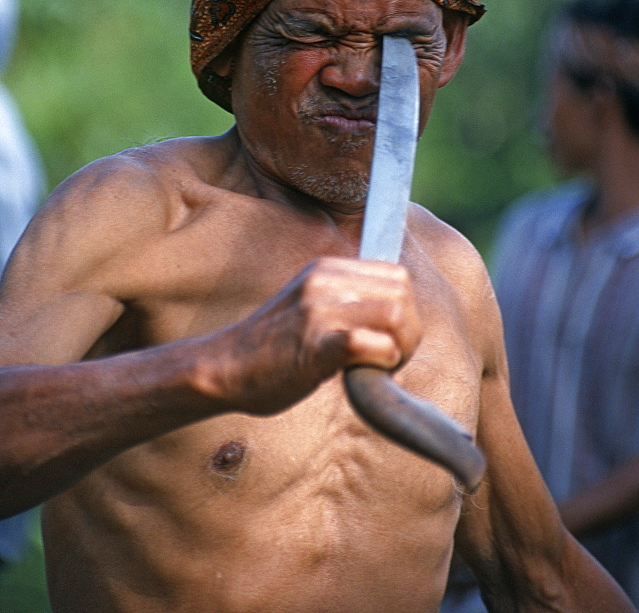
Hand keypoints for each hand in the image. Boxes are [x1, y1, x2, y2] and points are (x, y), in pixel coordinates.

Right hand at [200, 257, 421, 415]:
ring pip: (395, 314)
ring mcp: (318, 310)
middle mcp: (324, 281)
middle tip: (392, 359)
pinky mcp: (313, 344)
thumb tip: (396, 312)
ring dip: (400, 348)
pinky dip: (379, 361)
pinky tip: (364, 374)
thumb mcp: (309, 303)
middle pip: (402, 292)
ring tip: (380, 367)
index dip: (406, 309)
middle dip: (409, 331)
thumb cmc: (273, 346)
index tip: (393, 339)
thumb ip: (346, 300)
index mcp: (326, 269)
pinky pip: (367, 343)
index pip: (396, 275)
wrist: (224, 367)